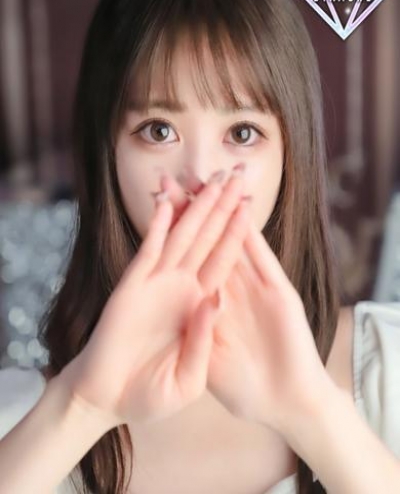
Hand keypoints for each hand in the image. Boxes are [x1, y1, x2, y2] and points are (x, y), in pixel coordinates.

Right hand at [59, 170, 249, 426]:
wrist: (108, 403)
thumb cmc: (150, 395)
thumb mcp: (190, 378)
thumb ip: (204, 338)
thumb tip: (214, 298)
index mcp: (201, 305)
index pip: (225, 258)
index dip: (238, 229)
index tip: (250, 201)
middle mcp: (181, 288)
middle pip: (207, 238)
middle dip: (220, 206)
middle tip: (233, 174)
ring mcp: (156, 285)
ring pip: (181, 237)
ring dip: (193, 208)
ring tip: (208, 179)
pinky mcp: (131, 288)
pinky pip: (148, 251)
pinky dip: (156, 226)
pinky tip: (167, 202)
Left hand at [161, 173, 336, 433]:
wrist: (285, 406)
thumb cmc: (245, 391)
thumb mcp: (201, 372)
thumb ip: (197, 338)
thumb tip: (199, 303)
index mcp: (203, 305)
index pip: (186, 258)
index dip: (174, 229)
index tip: (162, 200)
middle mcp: (226, 291)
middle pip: (206, 240)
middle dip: (196, 206)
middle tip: (181, 174)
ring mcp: (254, 290)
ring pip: (234, 239)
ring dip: (226, 209)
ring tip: (216, 176)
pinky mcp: (280, 294)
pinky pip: (261, 258)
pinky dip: (251, 232)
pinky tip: (243, 206)